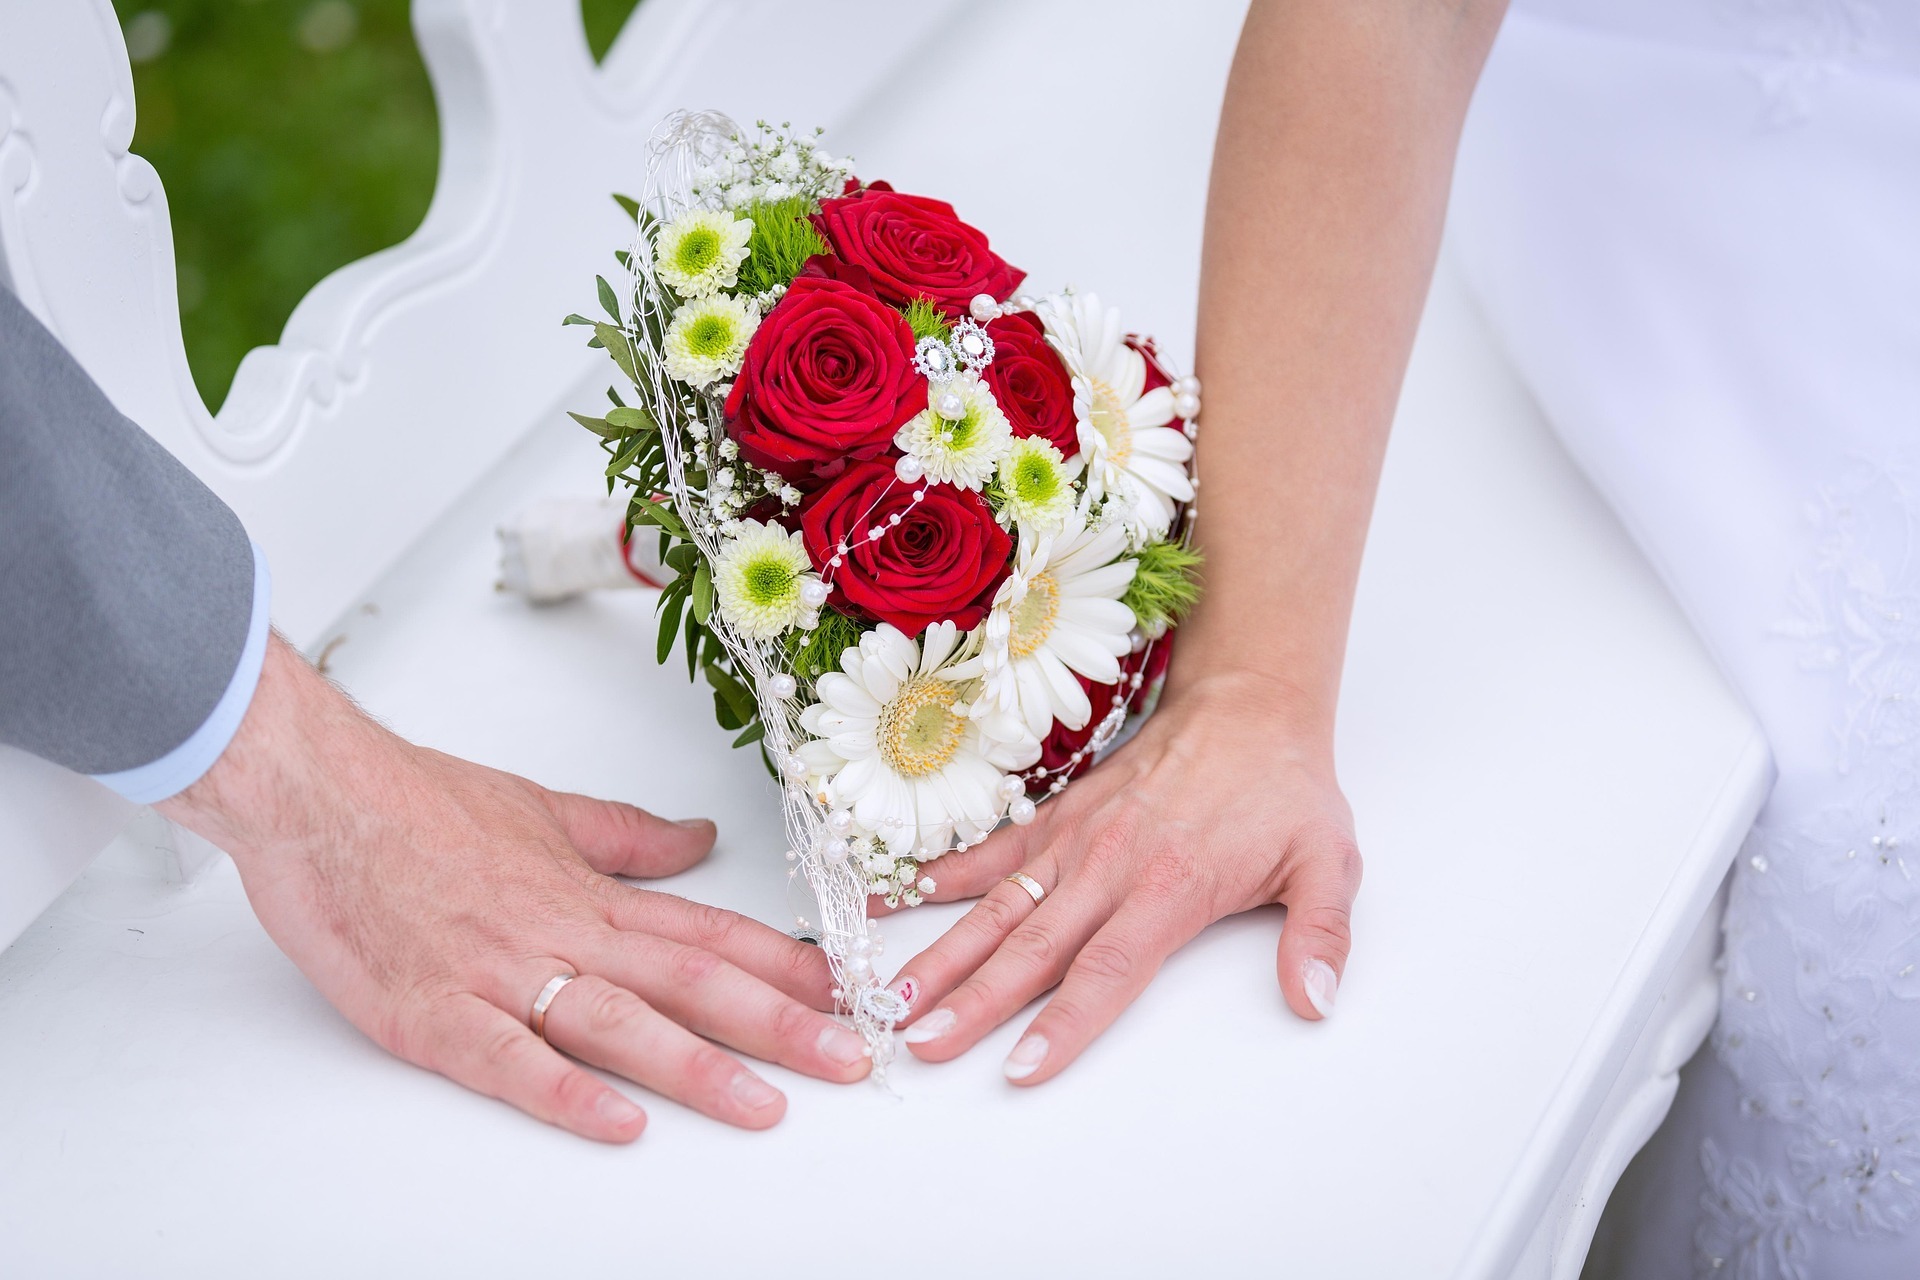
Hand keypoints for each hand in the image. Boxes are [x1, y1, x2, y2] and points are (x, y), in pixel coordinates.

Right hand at [159, 636, 870, 1141]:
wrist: (317, 792)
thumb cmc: (418, 801)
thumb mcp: (543, 809)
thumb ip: (626, 837)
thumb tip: (696, 842)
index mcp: (589, 892)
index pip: (710, 932)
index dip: (786, 966)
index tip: (848, 993)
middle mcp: (561, 932)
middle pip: (690, 981)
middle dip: (779, 1026)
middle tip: (850, 1059)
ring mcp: (499, 974)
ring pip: (619, 1023)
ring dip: (699, 1068)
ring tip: (765, 1106)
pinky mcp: (432, 1014)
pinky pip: (508, 1059)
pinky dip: (565, 1092)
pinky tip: (618, 1121)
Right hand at [884, 671, 1360, 1084]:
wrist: (1247, 705)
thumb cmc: (1282, 789)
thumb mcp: (1328, 863)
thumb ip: (1320, 937)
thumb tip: (1311, 1003)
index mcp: (1169, 886)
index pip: (1107, 970)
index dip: (1062, 1023)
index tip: (1020, 1069)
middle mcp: (1108, 866)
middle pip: (1031, 949)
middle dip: (972, 1002)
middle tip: (919, 1043)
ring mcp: (1074, 839)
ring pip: (998, 907)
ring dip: (942, 954)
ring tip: (892, 995)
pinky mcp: (1056, 818)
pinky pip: (987, 852)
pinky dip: (934, 877)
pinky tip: (887, 900)